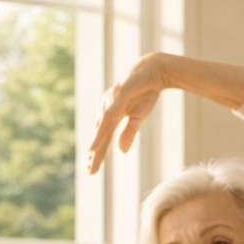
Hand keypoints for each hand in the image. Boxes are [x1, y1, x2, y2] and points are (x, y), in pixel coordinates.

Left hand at [86, 53, 168, 174]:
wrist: (153, 72)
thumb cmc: (144, 94)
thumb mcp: (138, 117)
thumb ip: (129, 133)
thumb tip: (121, 152)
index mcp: (111, 116)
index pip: (103, 139)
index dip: (98, 155)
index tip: (92, 171)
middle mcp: (106, 109)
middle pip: (100, 135)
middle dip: (95, 153)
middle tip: (90, 171)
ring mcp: (112, 100)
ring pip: (103, 125)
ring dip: (97, 140)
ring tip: (92, 154)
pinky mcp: (120, 93)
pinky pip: (111, 110)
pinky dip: (106, 122)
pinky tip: (102, 130)